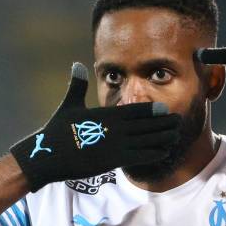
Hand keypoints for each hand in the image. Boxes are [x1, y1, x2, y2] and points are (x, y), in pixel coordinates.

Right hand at [10, 62, 180, 191]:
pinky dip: (153, 154)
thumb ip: (77, 85)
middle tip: (178, 121)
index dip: (152, 110)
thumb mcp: (69, 105)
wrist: (47, 155)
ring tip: (176, 136)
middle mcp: (114, 128)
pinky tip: (164, 152)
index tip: (165, 109)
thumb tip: (77, 65)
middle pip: (146, 124)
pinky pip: (139, 157)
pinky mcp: (112, 160)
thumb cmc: (57, 130)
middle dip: (163, 123)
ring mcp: (115, 145)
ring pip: (147, 140)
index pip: (135, 109)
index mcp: (106, 114)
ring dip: (163, 138)